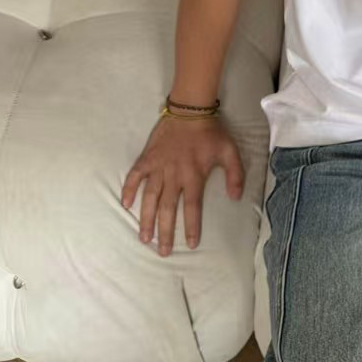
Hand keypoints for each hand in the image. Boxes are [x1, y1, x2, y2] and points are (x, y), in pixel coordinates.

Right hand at [121, 113, 244, 257]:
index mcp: (194, 175)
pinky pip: (135, 176)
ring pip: (149, 198)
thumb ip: (235, 175)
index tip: (190, 244)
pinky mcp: (147, 158)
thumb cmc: (211, 132)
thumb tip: (235, 197)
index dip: (191, 226)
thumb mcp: (230, 151)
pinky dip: (129, 189)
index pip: (191, 207)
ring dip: (146, 219)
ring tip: (144, 238)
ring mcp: (158, 167)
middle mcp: (174, 175)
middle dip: (165, 232)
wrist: (190, 109)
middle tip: (163, 252)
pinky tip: (126, 204)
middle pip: (167, 209)